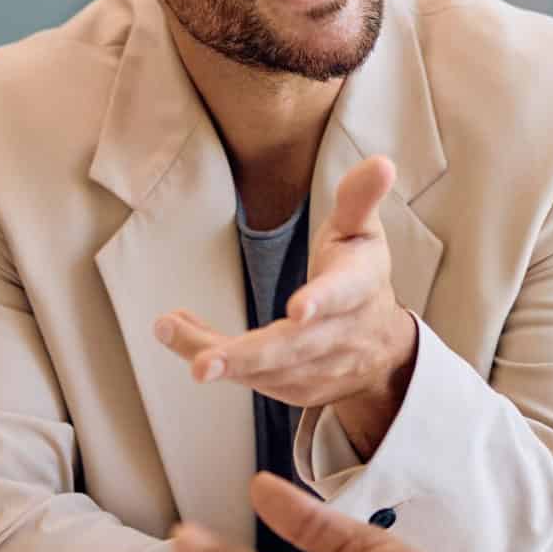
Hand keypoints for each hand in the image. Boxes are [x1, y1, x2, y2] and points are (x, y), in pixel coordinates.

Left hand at [156, 156, 418, 453]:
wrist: (384, 350)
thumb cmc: (362, 275)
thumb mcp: (363, 233)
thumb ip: (360, 199)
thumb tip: (382, 162)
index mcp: (359, 288)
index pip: (343, 293)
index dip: (322, 300)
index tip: (298, 307)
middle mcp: (340, 336)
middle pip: (294, 348)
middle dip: (247, 356)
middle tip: (202, 364)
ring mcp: (318, 369)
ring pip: (263, 369)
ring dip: (214, 354)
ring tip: (168, 328)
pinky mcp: (295, 389)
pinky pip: (251, 379)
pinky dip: (216, 360)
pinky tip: (180, 337)